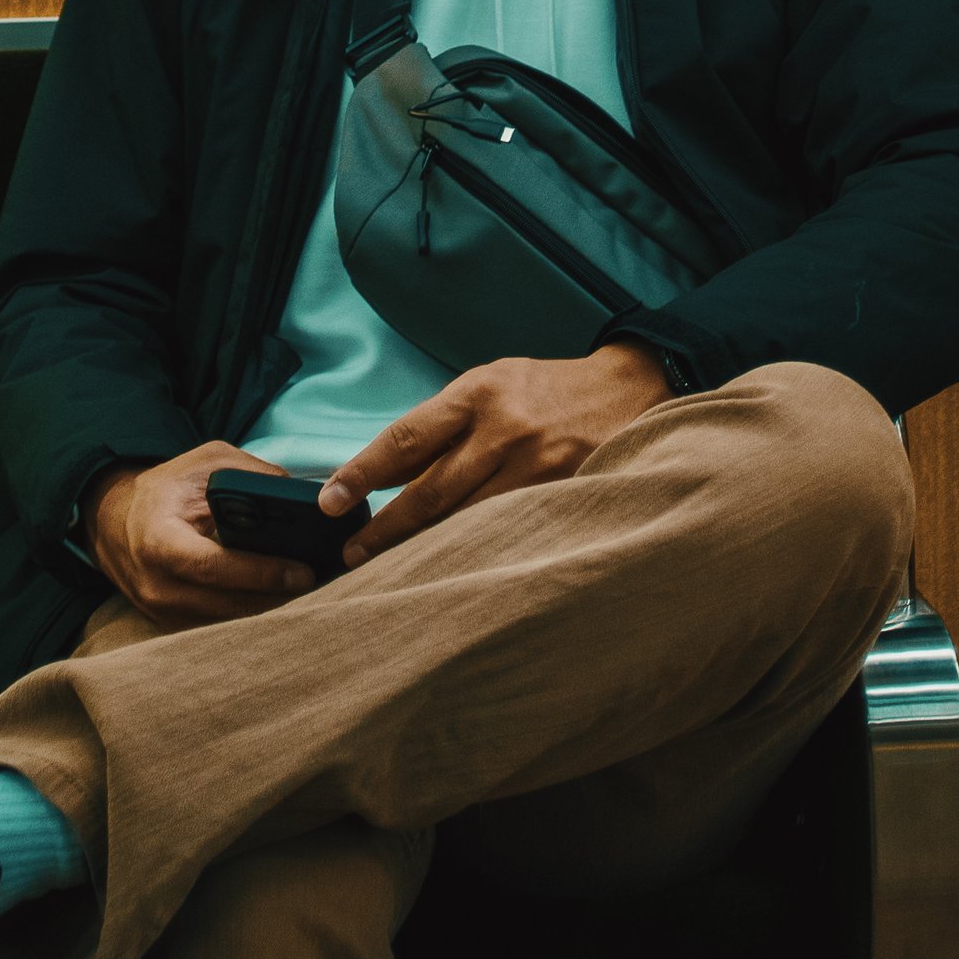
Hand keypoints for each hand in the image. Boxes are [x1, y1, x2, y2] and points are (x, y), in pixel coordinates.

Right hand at [83, 447, 319, 630]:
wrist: (116, 523)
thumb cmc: (167, 489)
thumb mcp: (205, 464)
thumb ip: (250, 476)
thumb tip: (299, 498)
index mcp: (158, 540)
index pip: (212, 566)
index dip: (260, 572)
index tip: (301, 571)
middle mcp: (156, 585)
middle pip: (228, 602)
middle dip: (277, 593)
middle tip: (316, 579)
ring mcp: (162, 611)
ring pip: (229, 619)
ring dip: (269, 606)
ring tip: (304, 586)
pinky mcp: (171, 625)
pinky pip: (220, 624)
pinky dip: (250, 609)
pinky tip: (275, 593)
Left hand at [318, 345, 671, 569]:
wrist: (629, 388)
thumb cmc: (545, 390)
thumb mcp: (489, 385)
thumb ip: (441, 426)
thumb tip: (384, 472)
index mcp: (477, 392)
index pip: (406, 438)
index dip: (363, 471)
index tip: (329, 501)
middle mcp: (504, 427)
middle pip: (431, 489)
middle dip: (385, 528)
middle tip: (351, 556)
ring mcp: (537, 464)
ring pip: (468, 519)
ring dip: (426, 549)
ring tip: (392, 573)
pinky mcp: (564, 493)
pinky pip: (509, 531)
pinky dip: (476, 552)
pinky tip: (455, 572)